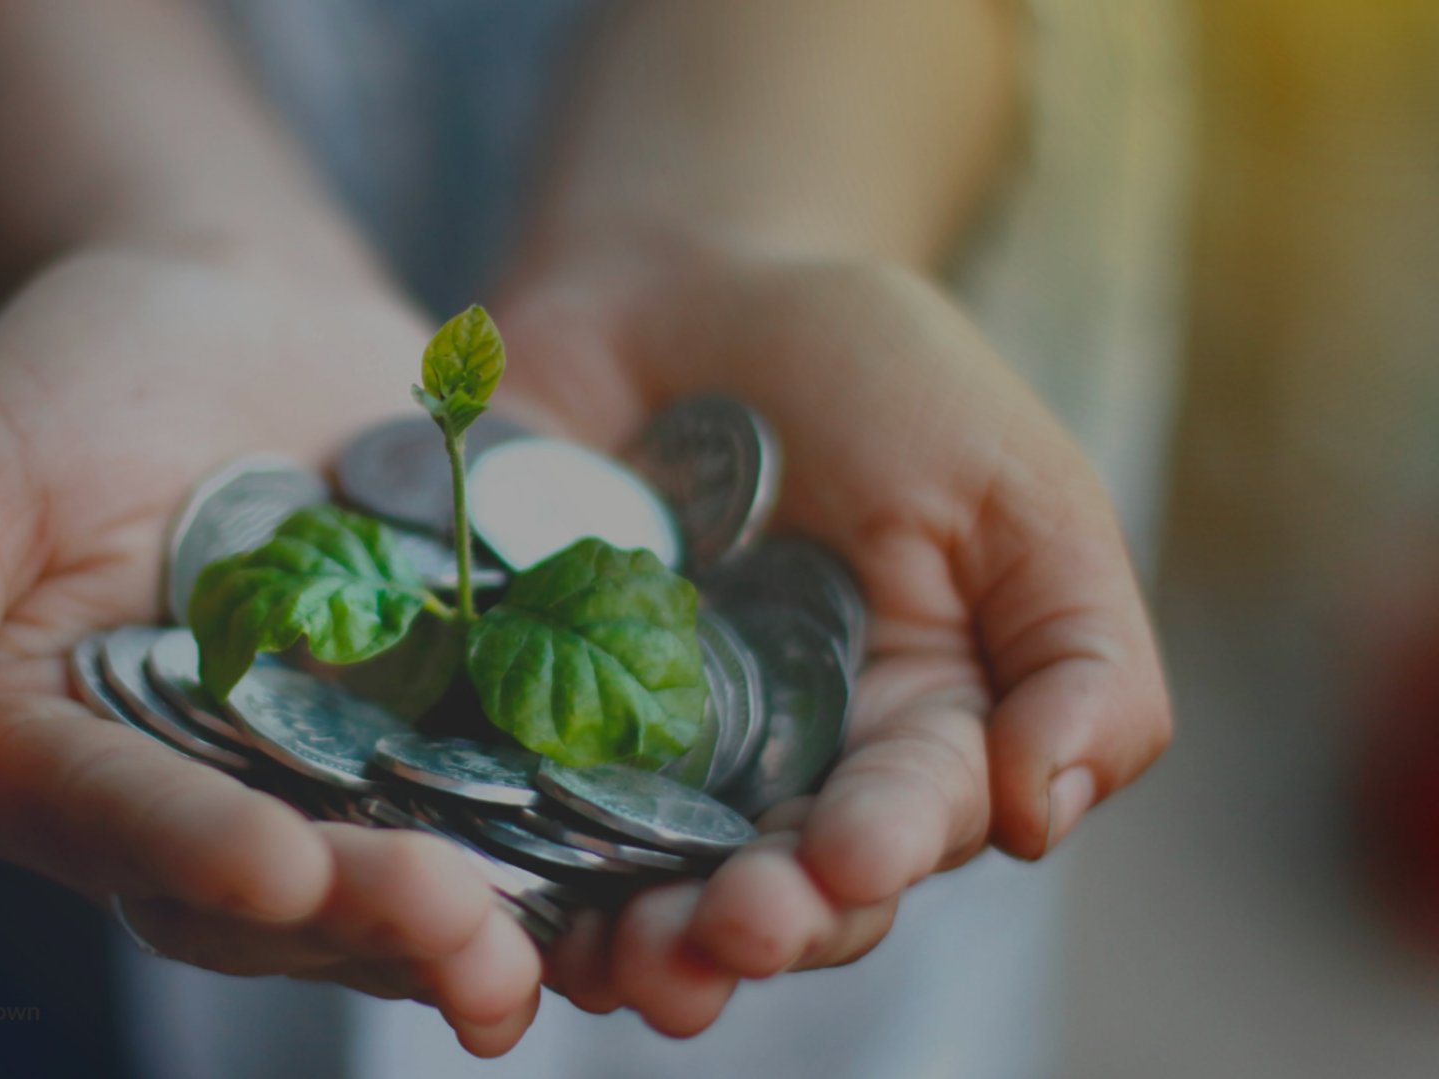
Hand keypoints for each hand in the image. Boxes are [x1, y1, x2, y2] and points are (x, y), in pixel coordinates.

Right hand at [0, 249, 544, 1055]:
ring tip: (546, 949)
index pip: (125, 826)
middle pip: (281, 893)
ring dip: (477, 926)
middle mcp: (200, 804)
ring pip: (400, 880)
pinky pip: (505, 803)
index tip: (277, 869)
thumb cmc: (67, 378)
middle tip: (464, 932)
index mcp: (65, 768)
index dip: (198, 853)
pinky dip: (565, 849)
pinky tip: (640, 874)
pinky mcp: (444, 733)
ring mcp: (331, 778)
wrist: (231, 304)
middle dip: (371, 916)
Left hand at [493, 243, 1172, 1033]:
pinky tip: (504, 909)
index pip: (904, 825)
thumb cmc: (872, 377)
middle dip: (759, 925)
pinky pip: (513, 819)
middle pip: (776, 894)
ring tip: (627, 959)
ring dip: (642, 942)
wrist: (682, 288)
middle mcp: (780, 780)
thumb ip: (1079, 653)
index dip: (879, 851)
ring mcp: (645, 762)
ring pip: (646, 891)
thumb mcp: (1015, 488)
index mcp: (910, 738)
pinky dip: (512, 875)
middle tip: (729, 931)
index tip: (849, 855)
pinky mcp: (524, 725)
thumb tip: (1043, 814)